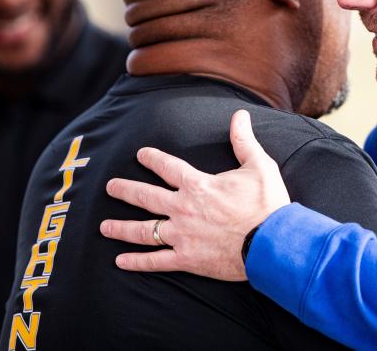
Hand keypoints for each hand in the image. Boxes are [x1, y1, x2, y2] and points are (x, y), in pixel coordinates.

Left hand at [99, 109, 290, 280]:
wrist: (272, 242)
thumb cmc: (267, 204)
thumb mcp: (259, 165)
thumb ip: (243, 140)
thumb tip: (239, 115)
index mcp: (198, 185)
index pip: (168, 167)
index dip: (152, 159)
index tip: (140, 154)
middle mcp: (183, 208)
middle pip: (146, 197)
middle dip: (126, 190)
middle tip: (110, 187)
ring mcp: (182, 235)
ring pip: (143, 230)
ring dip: (122, 228)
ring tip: (104, 227)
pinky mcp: (187, 259)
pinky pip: (155, 261)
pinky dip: (137, 261)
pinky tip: (121, 261)